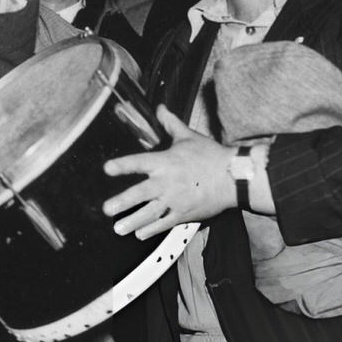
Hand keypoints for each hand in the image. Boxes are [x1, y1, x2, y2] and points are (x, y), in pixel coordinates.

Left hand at [103, 105, 230, 239]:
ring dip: (133, 221)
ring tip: (119, 228)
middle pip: (141, 193)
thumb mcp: (188, 137)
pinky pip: (165, 223)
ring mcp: (175, 201)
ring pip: (150, 213)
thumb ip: (170, 124)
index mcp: (166, 162)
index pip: (140, 162)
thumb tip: (159, 108)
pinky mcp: (184, 214)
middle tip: (107, 209)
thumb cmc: (211, 156)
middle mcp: (167, 182)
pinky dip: (151, 229)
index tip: (107, 169)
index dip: (123, 165)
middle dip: (123, 202)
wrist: (234, 178)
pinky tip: (139, 233)